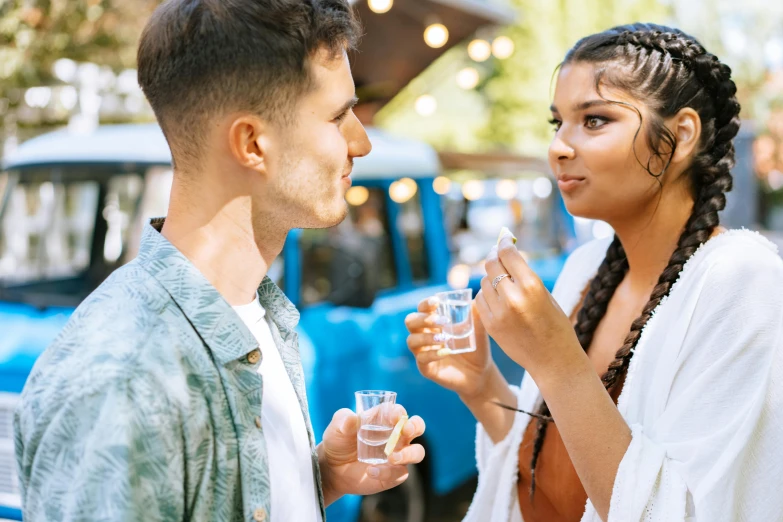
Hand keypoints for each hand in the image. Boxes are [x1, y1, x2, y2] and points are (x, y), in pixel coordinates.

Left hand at [318, 407, 425, 505]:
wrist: (332, 468)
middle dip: (416, 426)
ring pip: (417, 452)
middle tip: (406, 430)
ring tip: (391, 458)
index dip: (399, 412)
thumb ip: (343, 420)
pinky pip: (400, 474)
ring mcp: (397, 455)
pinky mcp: (393, 474)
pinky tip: (371, 471)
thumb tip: (351, 419)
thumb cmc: (338, 441)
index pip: (398, 412)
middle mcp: (395, 435)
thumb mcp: (337, 427)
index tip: (393, 416)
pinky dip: (388, 473)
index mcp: (384, 419)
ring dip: (408, 454)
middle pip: (417, 427)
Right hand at [405, 297, 494, 399]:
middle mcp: (424, 334)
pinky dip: (432, 354)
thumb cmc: (476, 346)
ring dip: (426, 337)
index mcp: (433, 322)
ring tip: (444, 338)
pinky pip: (421, 359)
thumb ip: (476, 312)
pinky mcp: (426, 368)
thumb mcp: (478, 328)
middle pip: (410, 321)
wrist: (481, 372)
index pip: (422, 308)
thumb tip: (477, 297)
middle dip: (423, 319)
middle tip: (442, 321)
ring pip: (411, 340)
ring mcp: (423, 351)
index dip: (426, 303)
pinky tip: (446, 352)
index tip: (437, 301)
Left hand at [476, 234, 584, 379]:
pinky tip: (496, 298)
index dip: (503, 243)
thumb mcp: (546, 295)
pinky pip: (481, 299)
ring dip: (491, 277)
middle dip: (494, 256)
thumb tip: (507, 254)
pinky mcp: (490, 324)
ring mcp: (499, 312)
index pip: (508, 254)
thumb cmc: (555, 325)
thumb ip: (525, 276)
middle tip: (496, 254)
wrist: (554, 360)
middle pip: (491, 265)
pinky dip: (486, 294)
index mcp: (532, 286)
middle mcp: (513, 297)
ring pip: (484, 282)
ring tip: (502, 281)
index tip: (503, 239)